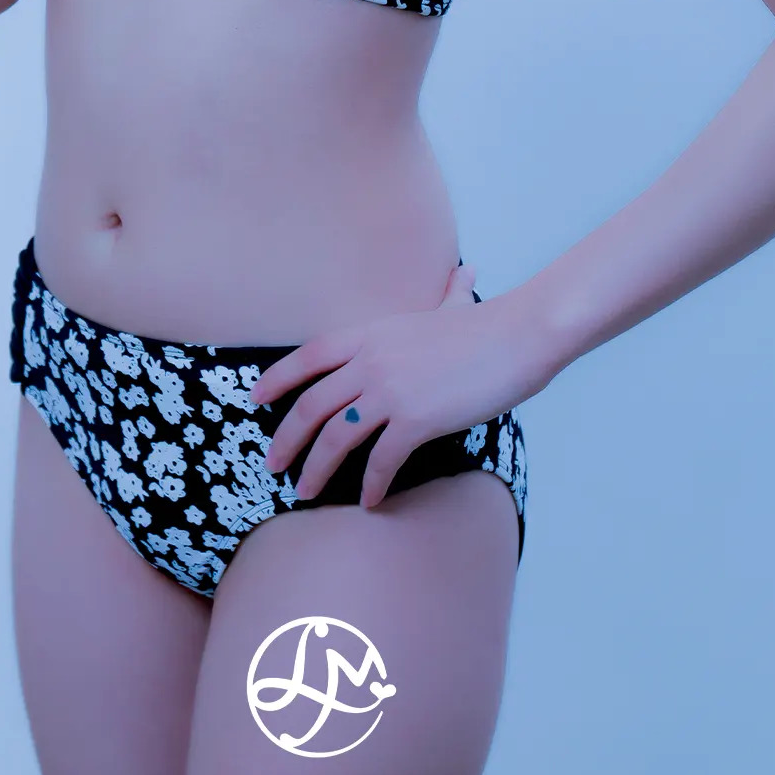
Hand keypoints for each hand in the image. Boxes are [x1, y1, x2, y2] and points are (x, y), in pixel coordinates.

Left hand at [248, 263, 546, 510]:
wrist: (517, 337)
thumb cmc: (488, 325)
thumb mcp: (452, 307)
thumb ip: (448, 294)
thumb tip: (465, 273)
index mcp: (370, 333)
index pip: (308, 356)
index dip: (277, 378)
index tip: (256, 398)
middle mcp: (370, 361)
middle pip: (310, 405)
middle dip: (286, 439)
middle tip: (272, 464)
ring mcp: (389, 391)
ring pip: (335, 438)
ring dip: (316, 469)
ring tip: (306, 492)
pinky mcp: (414, 420)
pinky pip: (380, 461)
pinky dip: (371, 485)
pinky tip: (370, 501)